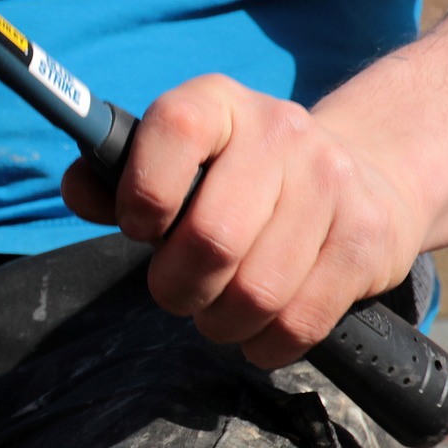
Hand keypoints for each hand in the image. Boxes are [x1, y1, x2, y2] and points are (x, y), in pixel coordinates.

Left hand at [62, 74, 422, 368]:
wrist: (364, 175)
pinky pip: (300, 320)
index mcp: (217, 103)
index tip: (139, 227)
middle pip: (213, 237)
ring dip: (220, 322)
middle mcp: (279, 131)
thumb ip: (114, 177)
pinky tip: (256, 334)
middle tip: (174, 293)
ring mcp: (331, 182)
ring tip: (214, 314)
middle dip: (176, 287)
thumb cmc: (237, 179)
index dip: (144, 191)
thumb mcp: (175, 160)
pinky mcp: (367, 239)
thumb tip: (79, 188)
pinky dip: (265, 344)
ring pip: (257, 291)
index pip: (174, 127)